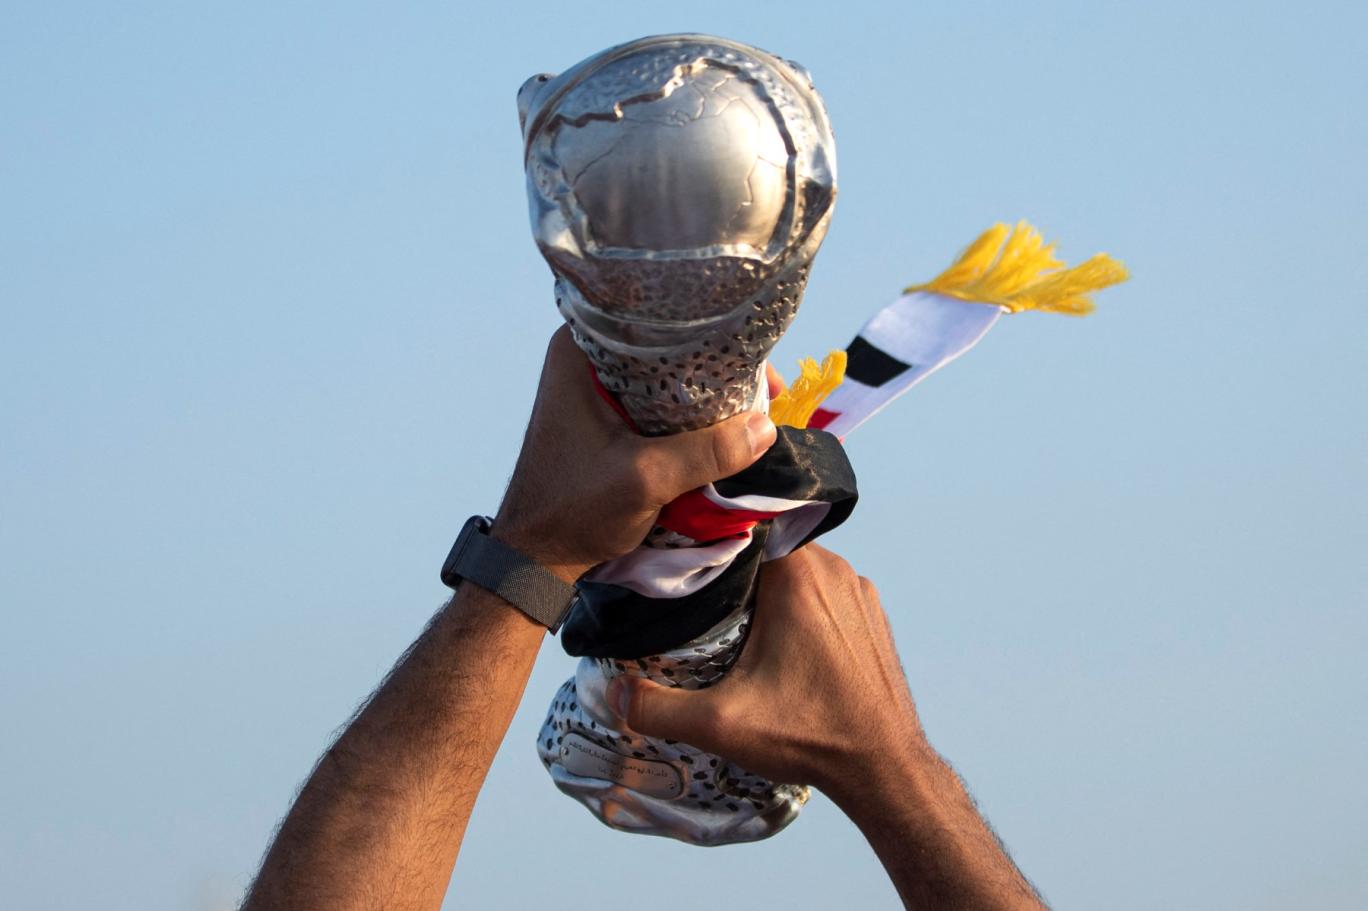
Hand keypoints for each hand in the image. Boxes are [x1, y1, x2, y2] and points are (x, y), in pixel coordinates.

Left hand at [492, 327, 777, 582]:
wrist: (535, 556)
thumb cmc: (574, 510)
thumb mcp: (644, 479)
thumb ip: (703, 453)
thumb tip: (766, 428)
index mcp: (581, 350)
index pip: (659, 320)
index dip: (712, 332)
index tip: (755, 354)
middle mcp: (587, 358)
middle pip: (669, 347)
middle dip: (718, 366)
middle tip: (766, 386)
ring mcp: (597, 387)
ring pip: (669, 377)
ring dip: (709, 394)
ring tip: (757, 405)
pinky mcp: (608, 416)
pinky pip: (662, 402)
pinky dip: (692, 415)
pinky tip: (726, 427)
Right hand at [605, 543, 920, 795]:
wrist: (884, 767)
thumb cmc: (808, 735)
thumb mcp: (721, 724)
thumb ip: (658, 707)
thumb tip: (612, 694)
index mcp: (797, 574)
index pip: (738, 530)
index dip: (704, 543)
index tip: (677, 561)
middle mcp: (833, 568)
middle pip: (765, 549)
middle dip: (733, 570)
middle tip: (698, 598)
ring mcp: (858, 590)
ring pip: (797, 569)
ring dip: (768, 588)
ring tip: (735, 620)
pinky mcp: (873, 614)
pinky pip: (826, 591)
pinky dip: (802, 605)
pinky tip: (782, 640)